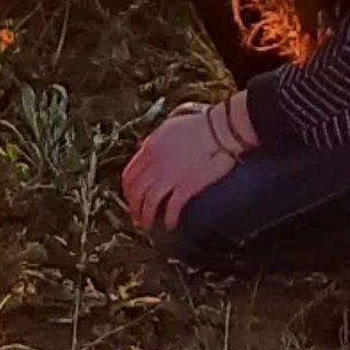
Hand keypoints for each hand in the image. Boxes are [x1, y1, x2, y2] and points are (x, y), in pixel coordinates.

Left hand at [121, 107, 239, 235]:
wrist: (221, 130)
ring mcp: (170, 175)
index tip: (131, 198)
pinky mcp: (187, 186)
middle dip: (134, 207)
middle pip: (136, 190)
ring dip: (146, 216)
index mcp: (151, 146)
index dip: (128, 190)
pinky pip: (171, 208)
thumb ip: (155, 140)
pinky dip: (168, 219)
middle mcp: (156, 162)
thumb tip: (146, 148)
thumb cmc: (200, 124)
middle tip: (136, 217)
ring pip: (149, 202)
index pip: (130, 174)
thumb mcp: (169, 126)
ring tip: (147, 225)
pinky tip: (170, 225)